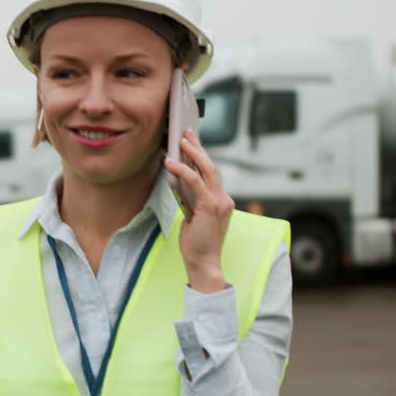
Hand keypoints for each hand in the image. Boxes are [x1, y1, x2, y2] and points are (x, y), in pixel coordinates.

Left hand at [163, 129, 232, 292]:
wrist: (203, 263)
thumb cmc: (197, 243)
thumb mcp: (193, 216)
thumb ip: (190, 198)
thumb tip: (179, 180)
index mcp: (221, 201)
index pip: (211, 174)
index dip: (202, 157)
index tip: (192, 143)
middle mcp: (224, 199)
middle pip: (211, 166)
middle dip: (199, 148)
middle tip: (187, 133)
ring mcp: (220, 202)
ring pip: (207, 169)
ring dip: (193, 153)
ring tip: (181, 140)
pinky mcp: (209, 206)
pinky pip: (195, 182)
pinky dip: (182, 170)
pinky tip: (171, 163)